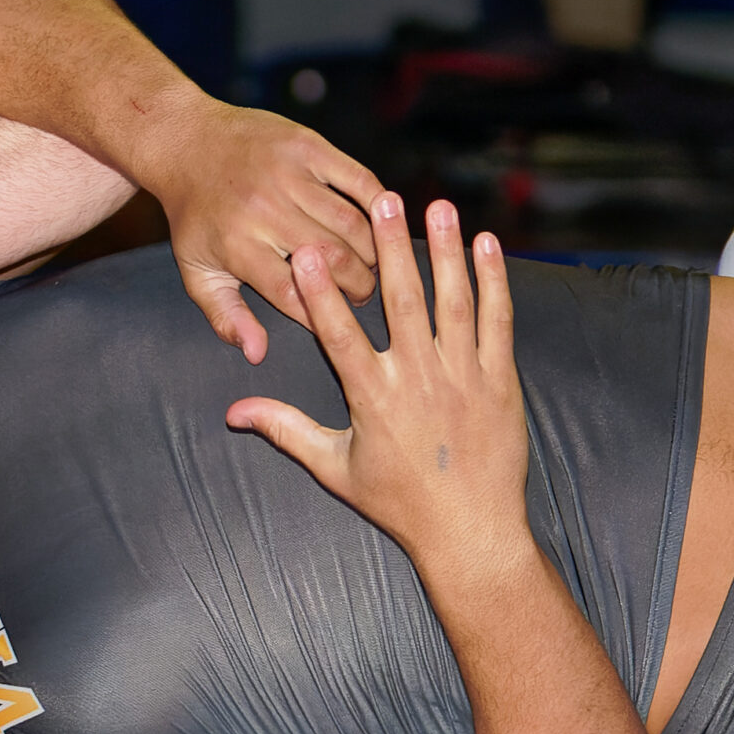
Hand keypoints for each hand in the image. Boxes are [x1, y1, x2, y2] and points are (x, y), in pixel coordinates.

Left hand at [137, 101, 383, 364]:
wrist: (186, 142)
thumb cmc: (195, 217)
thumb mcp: (197, 271)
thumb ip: (226, 316)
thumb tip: (257, 354)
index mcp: (237, 245)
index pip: (293, 295)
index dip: (323, 316)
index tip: (339, 325)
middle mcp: (263, 209)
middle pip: (331, 261)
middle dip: (358, 286)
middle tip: (363, 295)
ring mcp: (286, 174)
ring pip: (351, 224)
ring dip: (373, 251)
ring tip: (372, 266)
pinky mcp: (306, 145)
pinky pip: (359, 179)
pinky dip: (379, 205)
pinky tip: (382, 225)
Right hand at [227, 195, 527, 569]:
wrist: (470, 532)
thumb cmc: (398, 503)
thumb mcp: (335, 469)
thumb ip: (286, 431)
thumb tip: (234, 413)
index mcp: (373, 399)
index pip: (340, 336)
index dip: (324, 292)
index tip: (310, 251)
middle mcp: (419, 381)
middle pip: (403, 302)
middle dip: (392, 248)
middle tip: (384, 201)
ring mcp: (464, 377)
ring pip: (454, 302)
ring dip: (446, 251)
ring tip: (438, 205)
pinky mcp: (500, 380)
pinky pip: (497, 321)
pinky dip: (494, 281)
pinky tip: (486, 245)